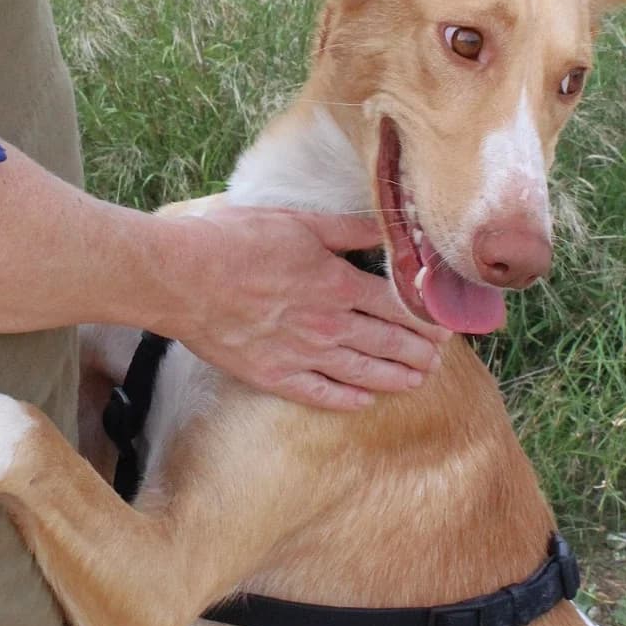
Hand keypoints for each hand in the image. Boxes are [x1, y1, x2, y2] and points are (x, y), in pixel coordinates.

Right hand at [162, 204, 449, 409]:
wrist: (181, 277)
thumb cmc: (233, 241)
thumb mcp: (299, 222)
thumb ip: (349, 230)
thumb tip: (390, 226)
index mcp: (336, 283)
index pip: (398, 306)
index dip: (426, 318)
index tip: (444, 326)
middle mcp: (327, 324)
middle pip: (388, 343)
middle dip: (419, 353)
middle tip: (439, 360)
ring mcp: (302, 354)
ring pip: (363, 372)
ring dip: (395, 378)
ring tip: (417, 382)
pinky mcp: (273, 375)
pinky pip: (320, 394)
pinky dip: (347, 400)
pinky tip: (364, 402)